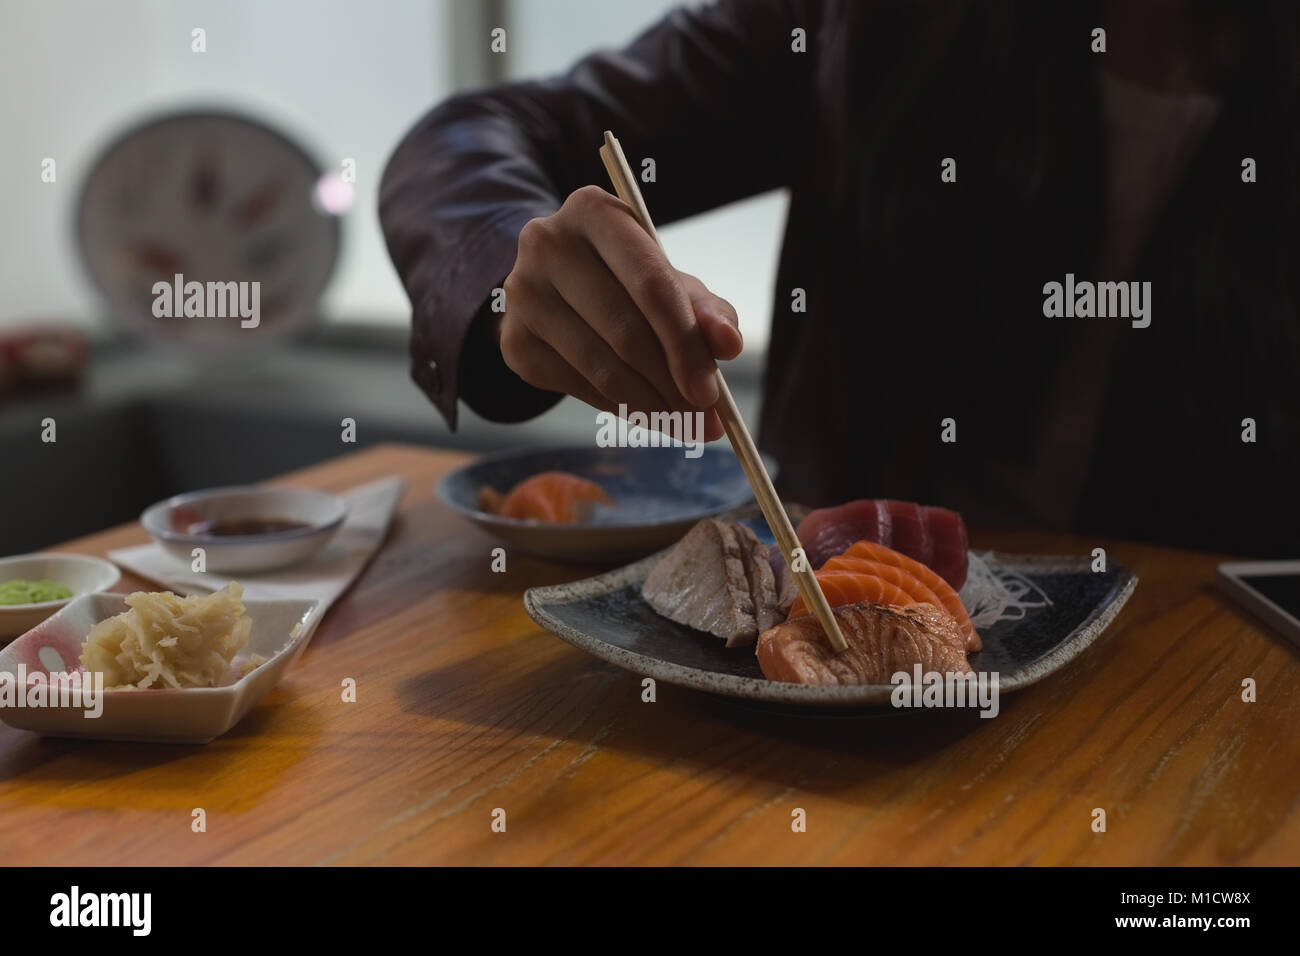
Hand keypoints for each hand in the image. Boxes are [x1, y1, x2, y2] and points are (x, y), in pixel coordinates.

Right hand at [498, 185, 741, 441]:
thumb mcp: (669, 281)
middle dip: (672, 386)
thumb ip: (706, 309)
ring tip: (682, 423)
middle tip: (705, 422)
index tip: (711, 394)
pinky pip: (579, 388)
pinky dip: (619, 408)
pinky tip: (643, 409)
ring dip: (650, 406)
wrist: (554, 288)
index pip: (651, 285)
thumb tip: (728, 343)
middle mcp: (547, 244)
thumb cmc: (625, 280)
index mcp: (593, 211)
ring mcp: (523, 294)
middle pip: (626, 332)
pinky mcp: (514, 342)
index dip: (685, 344)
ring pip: (602, 368)